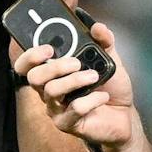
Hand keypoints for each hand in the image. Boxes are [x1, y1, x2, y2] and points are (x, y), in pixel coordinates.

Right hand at [15, 21, 135, 145]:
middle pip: (34, 77)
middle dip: (54, 67)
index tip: (49, 48)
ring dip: (75, 81)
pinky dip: (91, 100)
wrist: (124, 113)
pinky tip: (103, 96)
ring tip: (95, 77)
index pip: (27, 65)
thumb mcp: (109, 59)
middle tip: (76, 63)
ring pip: (52, 91)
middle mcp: (49, 91)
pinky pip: (74, 109)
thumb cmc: (111, 87)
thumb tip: (97, 27)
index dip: (31, 56)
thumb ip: (104, 41)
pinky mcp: (68, 124)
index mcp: (52, 73)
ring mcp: (56, 108)